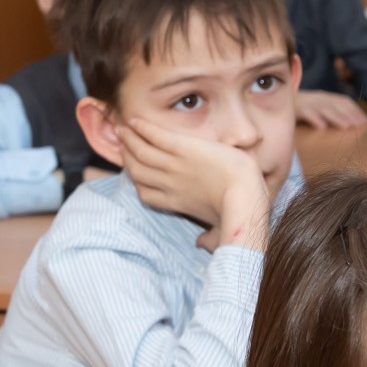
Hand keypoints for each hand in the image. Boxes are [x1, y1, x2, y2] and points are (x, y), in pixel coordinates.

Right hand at [117, 117, 271, 250]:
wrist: (244, 193)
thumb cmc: (237, 212)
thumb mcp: (220, 228)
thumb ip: (209, 238)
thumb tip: (201, 245)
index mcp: (176, 203)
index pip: (145, 193)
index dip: (135, 180)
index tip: (132, 170)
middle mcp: (169, 184)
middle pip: (137, 170)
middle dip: (127, 156)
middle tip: (123, 143)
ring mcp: (174, 165)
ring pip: (141, 151)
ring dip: (129, 139)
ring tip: (122, 129)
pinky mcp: (183, 148)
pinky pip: (155, 137)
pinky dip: (142, 128)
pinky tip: (134, 121)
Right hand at [295, 89, 366, 129]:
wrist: (276, 97)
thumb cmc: (300, 106)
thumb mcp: (317, 106)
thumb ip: (330, 112)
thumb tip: (349, 123)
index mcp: (325, 97)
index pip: (344, 101)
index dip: (355, 110)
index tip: (365, 121)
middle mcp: (319, 98)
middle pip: (337, 105)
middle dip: (350, 115)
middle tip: (360, 125)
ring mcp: (308, 103)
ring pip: (325, 109)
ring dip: (336, 117)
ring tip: (346, 126)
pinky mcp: (297, 108)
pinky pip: (307, 113)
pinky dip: (315, 119)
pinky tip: (322, 127)